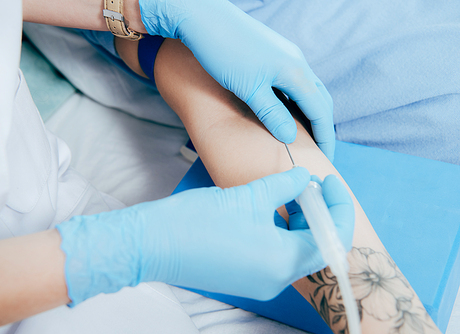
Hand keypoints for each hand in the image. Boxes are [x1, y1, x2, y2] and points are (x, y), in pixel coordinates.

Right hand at [57, 168, 353, 305]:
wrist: (153, 244)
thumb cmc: (198, 220)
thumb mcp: (247, 196)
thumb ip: (285, 186)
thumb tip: (306, 178)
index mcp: (282, 261)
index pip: (332, 238)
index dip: (338, 207)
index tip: (329, 181)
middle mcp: (277, 279)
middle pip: (317, 247)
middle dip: (320, 214)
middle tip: (309, 184)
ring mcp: (261, 282)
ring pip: (297, 252)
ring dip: (301, 223)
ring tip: (290, 193)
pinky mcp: (246, 277)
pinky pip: (278, 257)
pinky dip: (283, 233)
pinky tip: (271, 210)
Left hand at [138, 0, 334, 159]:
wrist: (204, 18)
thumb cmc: (224, 52)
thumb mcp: (248, 89)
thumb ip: (271, 114)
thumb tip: (290, 137)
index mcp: (295, 72)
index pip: (320, 111)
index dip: (324, 137)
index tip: (325, 157)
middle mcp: (296, 61)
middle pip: (319, 99)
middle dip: (321, 126)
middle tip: (318, 149)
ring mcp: (286, 55)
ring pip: (306, 89)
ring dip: (308, 112)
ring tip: (302, 135)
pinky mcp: (273, 53)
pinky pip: (292, 81)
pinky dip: (294, 100)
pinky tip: (284, 110)